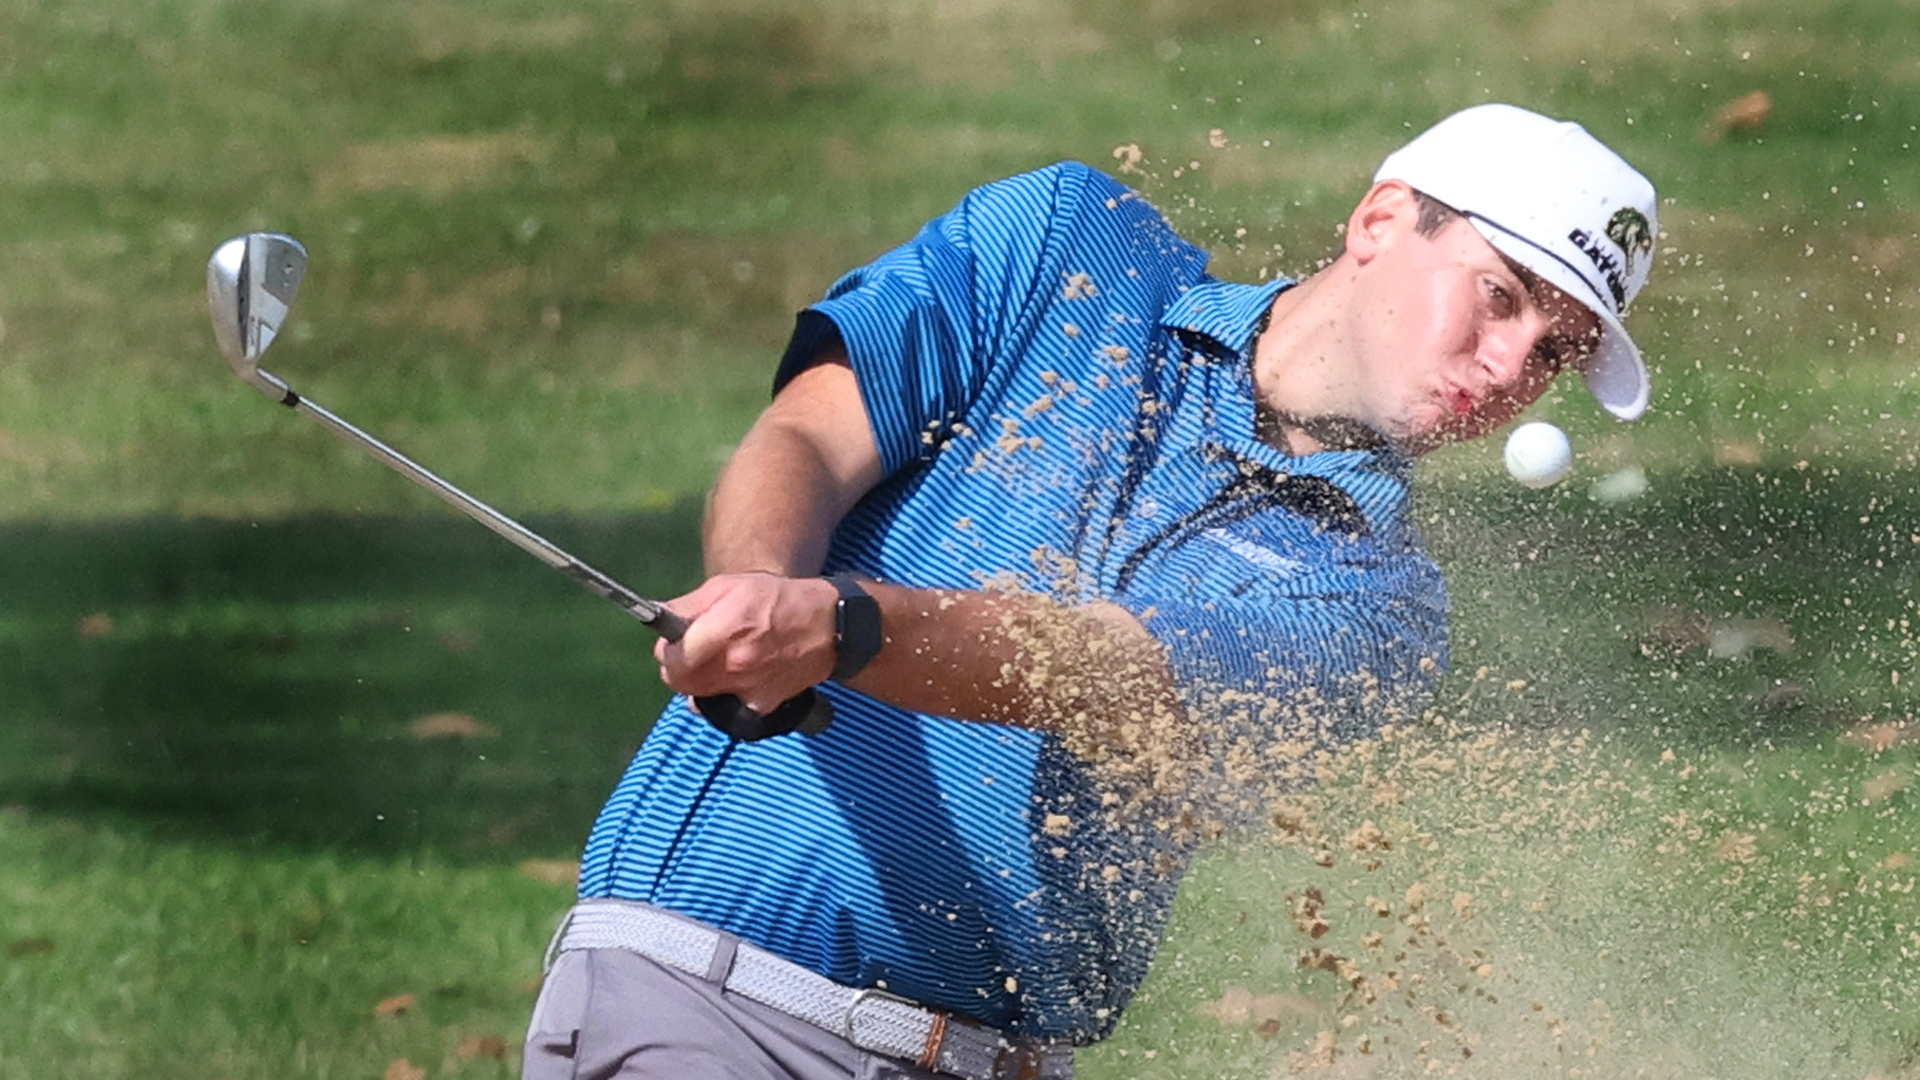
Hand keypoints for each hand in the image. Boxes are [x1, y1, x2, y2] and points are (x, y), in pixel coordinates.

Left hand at [653, 573, 838, 716]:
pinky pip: (727, 707)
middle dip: (679, 667)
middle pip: (680, 682)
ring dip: (701, 682)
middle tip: (691, 653)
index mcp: (725, 629)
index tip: (672, 643)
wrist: (829, 627)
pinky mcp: (762, 707)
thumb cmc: (778, 600)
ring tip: (721, 661)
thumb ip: (689, 605)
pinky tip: (743, 674)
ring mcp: (749, 690)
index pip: (671, 658)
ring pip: (700, 697)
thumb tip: (658, 616)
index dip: (666, 650)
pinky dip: (727, 695)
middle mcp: (735, 664)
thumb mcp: (730, 586)